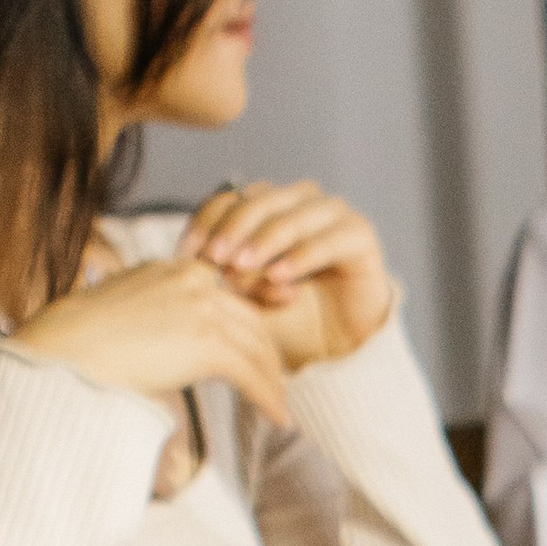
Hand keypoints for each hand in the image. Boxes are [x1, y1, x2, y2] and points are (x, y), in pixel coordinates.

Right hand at [11, 256, 288, 431]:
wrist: (63, 353)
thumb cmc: (78, 342)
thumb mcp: (122, 312)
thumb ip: (154, 316)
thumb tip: (161, 340)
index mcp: (171, 268)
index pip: (226, 291)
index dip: (250, 319)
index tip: (263, 345)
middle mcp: (192, 279)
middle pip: (249, 318)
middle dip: (268, 353)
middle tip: (278, 382)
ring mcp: (202, 307)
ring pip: (256, 346)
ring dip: (272, 381)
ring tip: (280, 407)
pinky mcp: (207, 341)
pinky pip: (251, 373)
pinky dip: (268, 397)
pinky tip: (278, 418)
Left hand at [179, 179, 394, 370]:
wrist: (336, 347)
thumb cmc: (285, 317)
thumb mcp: (244, 297)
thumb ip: (221, 275)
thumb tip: (191, 261)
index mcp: (268, 205)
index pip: (230, 198)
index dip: (206, 221)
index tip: (186, 253)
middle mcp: (300, 201)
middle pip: (260, 200)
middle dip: (233, 229)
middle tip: (214, 257)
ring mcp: (333, 213)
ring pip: (292, 216)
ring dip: (265, 240)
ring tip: (242, 266)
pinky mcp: (360, 235)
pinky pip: (327, 240)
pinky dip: (301, 257)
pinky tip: (280, 277)